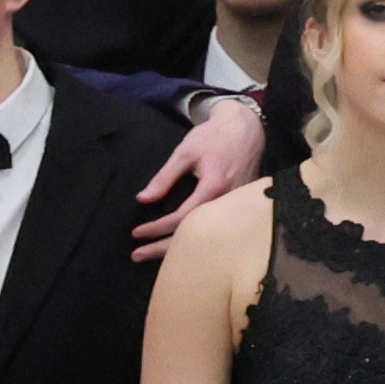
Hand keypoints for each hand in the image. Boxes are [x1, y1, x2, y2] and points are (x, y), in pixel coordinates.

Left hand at [133, 101, 267, 259]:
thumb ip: (164, 177)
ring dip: (179, 249)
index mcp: (213, 188)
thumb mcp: (185, 152)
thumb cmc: (214, 137)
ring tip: (154, 255)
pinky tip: (181, 245)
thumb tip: (143, 198)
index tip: (136, 232)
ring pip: (207, 236)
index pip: (181, 218)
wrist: (248, 128)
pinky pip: (217, 228)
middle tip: (136, 255)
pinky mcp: (240, 207)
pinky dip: (198, 239)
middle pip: (193, 235)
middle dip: (162, 248)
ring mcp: (237, 207)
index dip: (156, 228)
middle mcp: (227, 202)